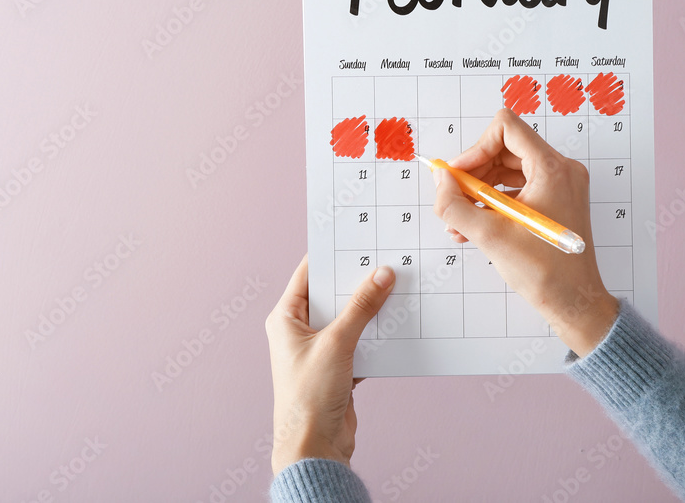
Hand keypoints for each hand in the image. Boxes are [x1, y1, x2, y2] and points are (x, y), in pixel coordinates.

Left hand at [264, 254, 394, 475]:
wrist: (315, 446)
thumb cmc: (309, 396)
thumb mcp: (338, 342)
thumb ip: (361, 307)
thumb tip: (381, 275)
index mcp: (286, 318)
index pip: (309, 273)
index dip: (333, 254)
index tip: (358, 239)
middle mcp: (300, 330)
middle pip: (333, 294)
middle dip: (359, 280)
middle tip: (386, 260)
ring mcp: (320, 349)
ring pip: (350, 317)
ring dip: (372, 307)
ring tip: (397, 288)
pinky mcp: (338, 367)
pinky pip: (361, 340)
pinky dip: (377, 333)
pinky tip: (398, 323)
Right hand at [433, 108, 619, 356]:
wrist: (574, 303)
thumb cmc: (545, 272)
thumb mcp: (489, 236)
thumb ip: (455, 204)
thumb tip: (439, 179)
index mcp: (552, 169)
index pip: (506, 128)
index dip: (476, 147)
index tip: (458, 174)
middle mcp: (561, 170)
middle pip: (505, 149)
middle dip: (474, 172)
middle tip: (453, 198)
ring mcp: (560, 186)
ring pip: (509, 169)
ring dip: (480, 190)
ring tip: (459, 219)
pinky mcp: (556, 201)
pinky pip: (519, 188)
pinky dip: (494, 201)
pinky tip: (473, 226)